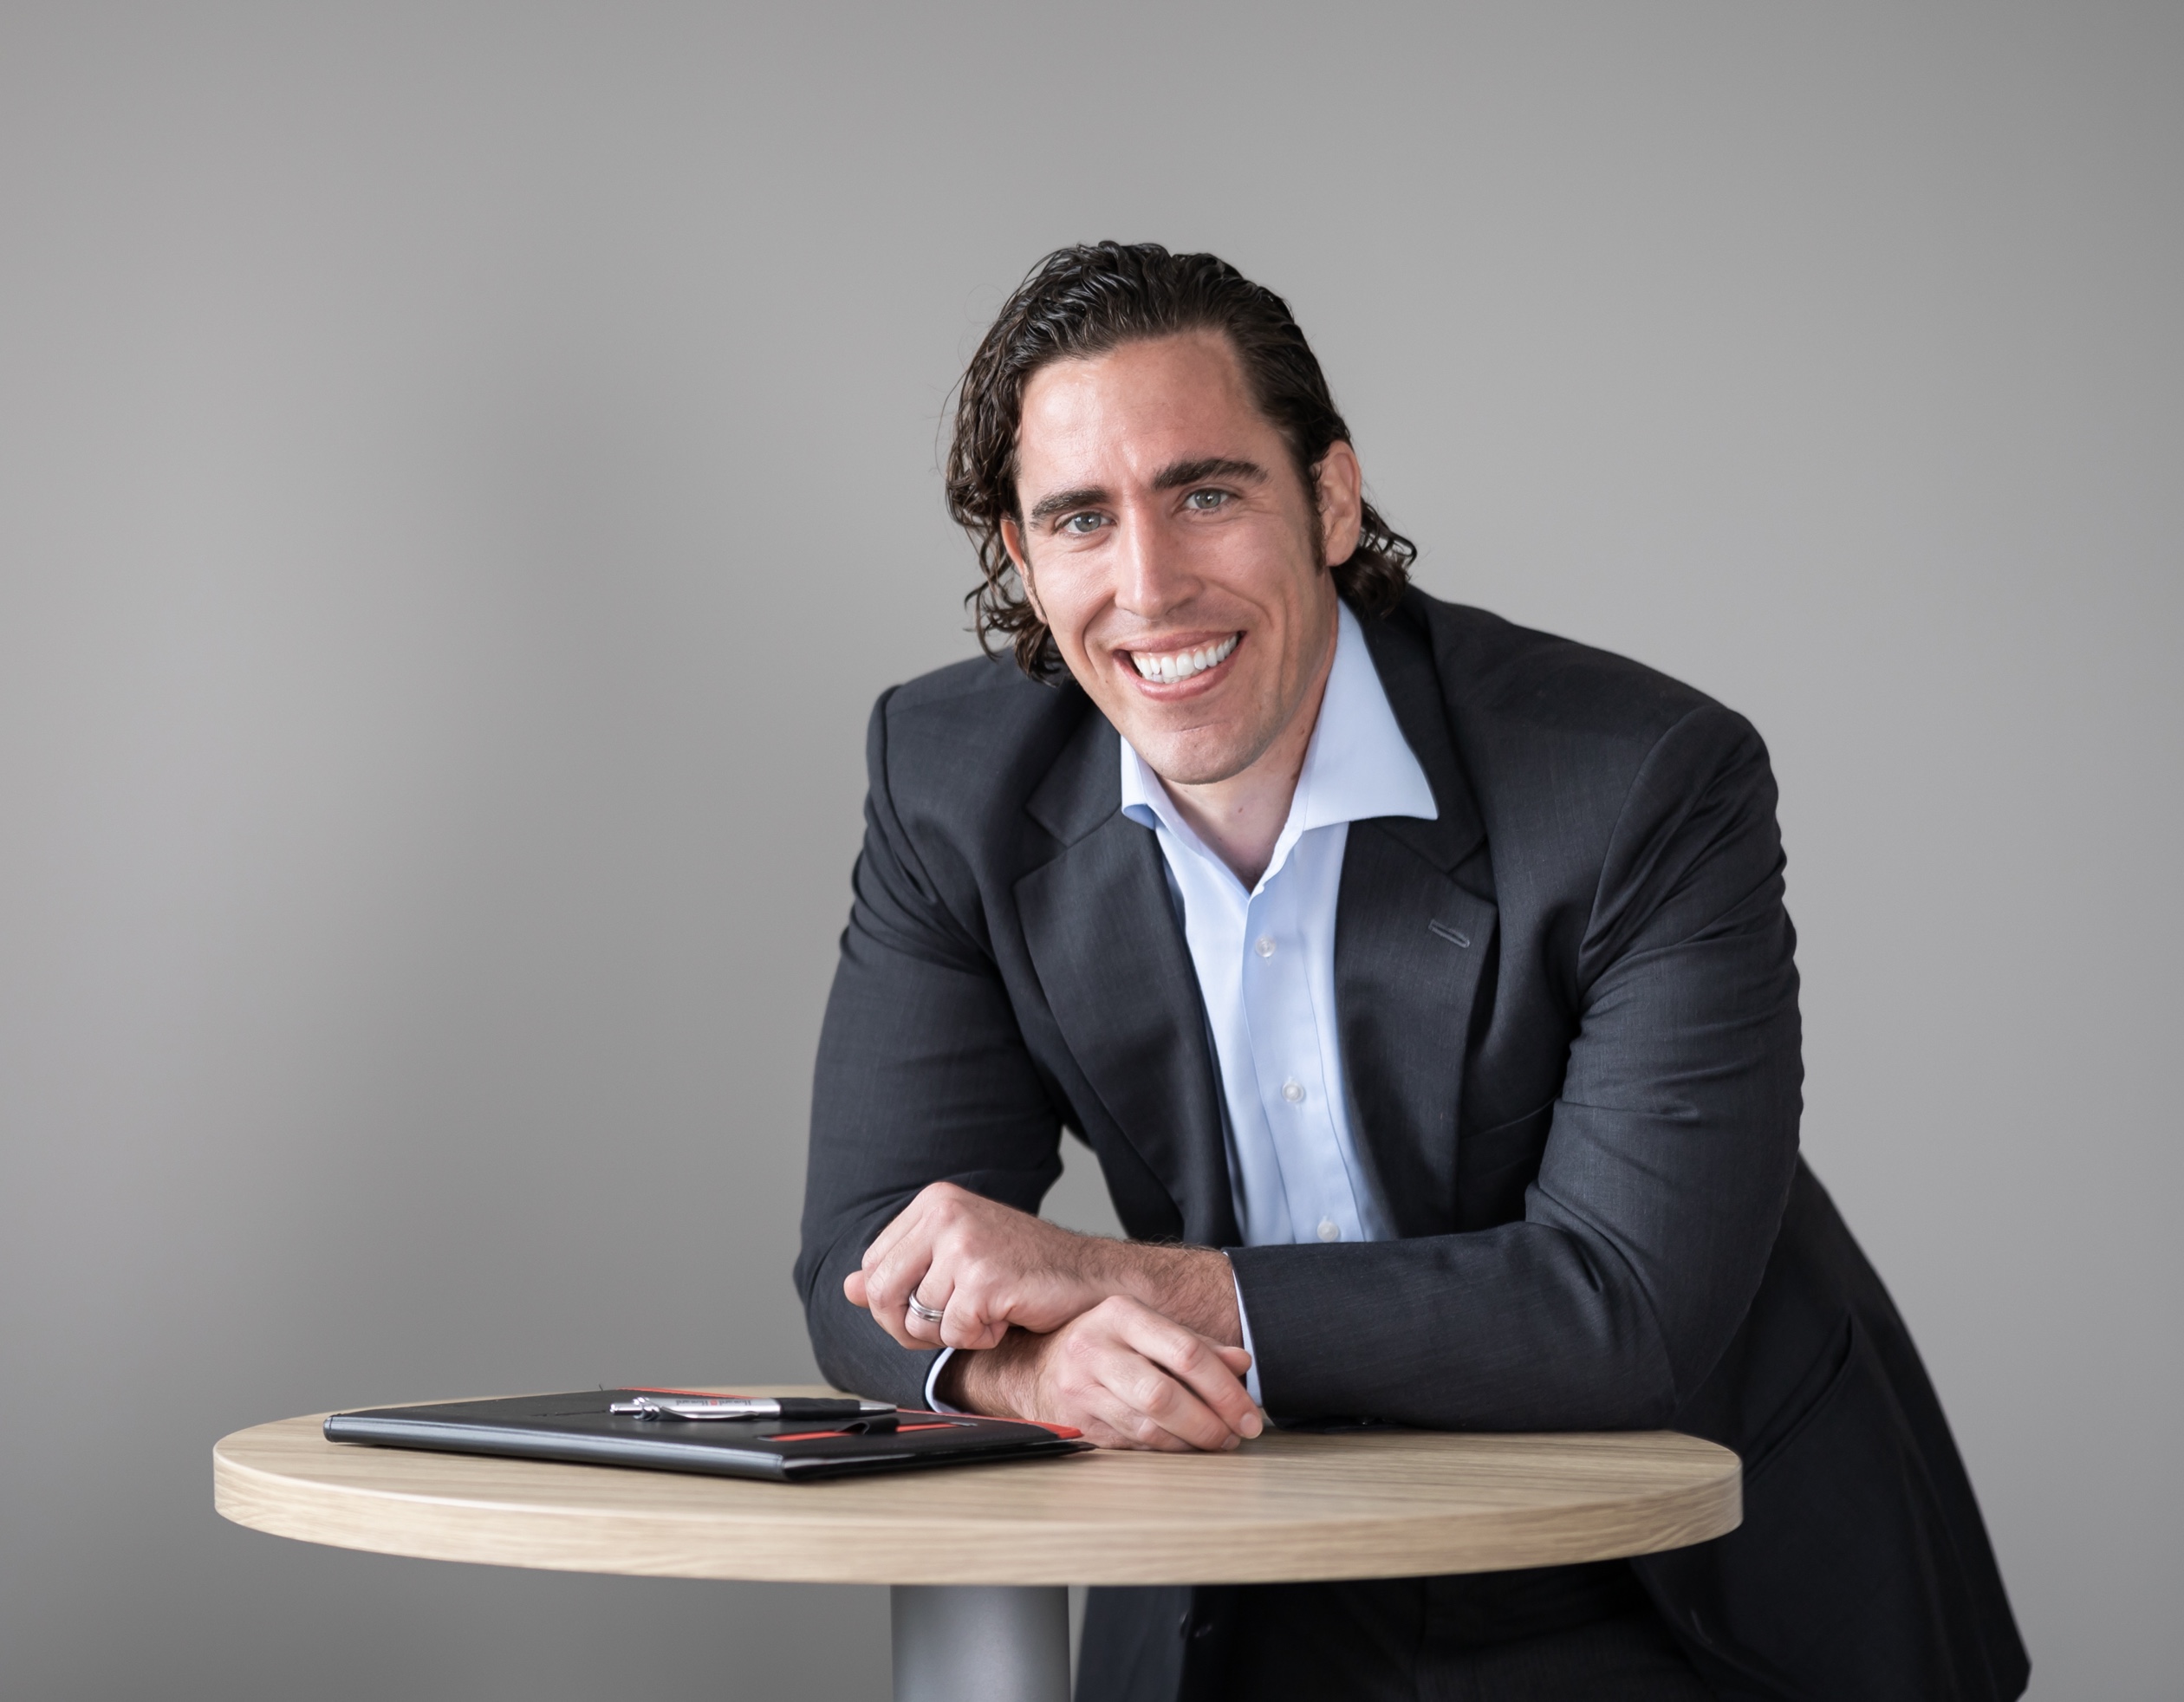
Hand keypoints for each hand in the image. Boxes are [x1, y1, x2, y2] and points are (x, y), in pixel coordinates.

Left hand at [844, 1181, 1238, 1350]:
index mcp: (934, 1201)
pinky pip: (955, 1333)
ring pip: (920, 1318)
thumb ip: (902, 1270)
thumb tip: (849, 1287)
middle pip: (883, 1292)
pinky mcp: (985, 1278)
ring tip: (994, 1310)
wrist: (1096, 1279)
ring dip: (955, 1331)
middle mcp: (944, 1213)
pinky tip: (1009, 1318)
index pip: (874, 1266)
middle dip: (910, 1325)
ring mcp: (965, 1243)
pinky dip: (982, 1339)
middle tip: (955, 1324)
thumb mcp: (958, 1261)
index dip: (894, 1303)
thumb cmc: (1029, 1271)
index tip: (932, 1309)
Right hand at [944, 1297, 1263, 1452]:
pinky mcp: (1076, 1423)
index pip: (1185, 1352)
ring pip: (1147, 1427)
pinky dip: (1166, 1451)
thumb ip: (1195, 1344)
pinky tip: (1185, 1448)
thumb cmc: (1105, 1344)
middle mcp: (1094, 1349)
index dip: (1224, 1389)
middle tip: (1237, 1435)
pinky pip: (1131, 1444)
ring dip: (1191, 1442)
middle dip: (1209, 1422)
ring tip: (1218, 1442)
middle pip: (1163, 1395)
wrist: (1035, 1365)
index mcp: (1120, 1315)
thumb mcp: (1147, 1328)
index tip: (1249, 1414)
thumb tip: (1241, 1363)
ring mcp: (1080, 1389)